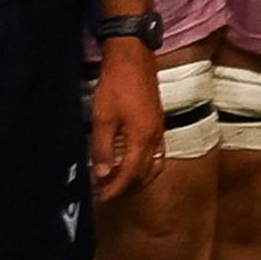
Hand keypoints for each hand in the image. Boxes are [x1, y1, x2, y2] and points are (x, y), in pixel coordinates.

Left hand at [88, 37, 163, 203]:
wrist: (133, 60)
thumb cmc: (116, 87)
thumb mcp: (103, 119)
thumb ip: (104, 149)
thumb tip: (102, 175)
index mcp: (143, 139)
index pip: (132, 174)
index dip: (117, 189)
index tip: (101, 198)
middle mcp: (155, 138)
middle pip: (147, 174)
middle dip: (128, 188)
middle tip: (107, 196)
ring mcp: (159, 130)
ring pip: (154, 165)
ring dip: (138, 179)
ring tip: (119, 184)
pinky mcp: (157, 123)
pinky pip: (155, 154)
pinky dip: (144, 166)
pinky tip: (130, 164)